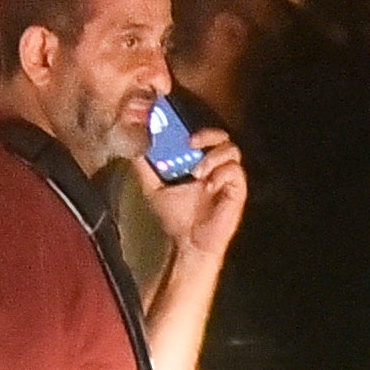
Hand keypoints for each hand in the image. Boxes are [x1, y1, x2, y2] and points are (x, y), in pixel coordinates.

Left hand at [144, 122, 247, 264]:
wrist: (189, 242)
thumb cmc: (175, 216)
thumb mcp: (152, 187)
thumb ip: (144, 166)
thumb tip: (132, 146)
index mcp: (197, 162)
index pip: (201, 135)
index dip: (193, 127)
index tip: (178, 127)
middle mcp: (214, 166)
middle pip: (221, 136)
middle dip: (207, 134)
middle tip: (190, 143)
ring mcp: (226, 177)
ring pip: (232, 150)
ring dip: (213, 157)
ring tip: (197, 173)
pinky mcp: (237, 190)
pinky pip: (236, 171)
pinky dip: (221, 174)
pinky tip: (209, 186)